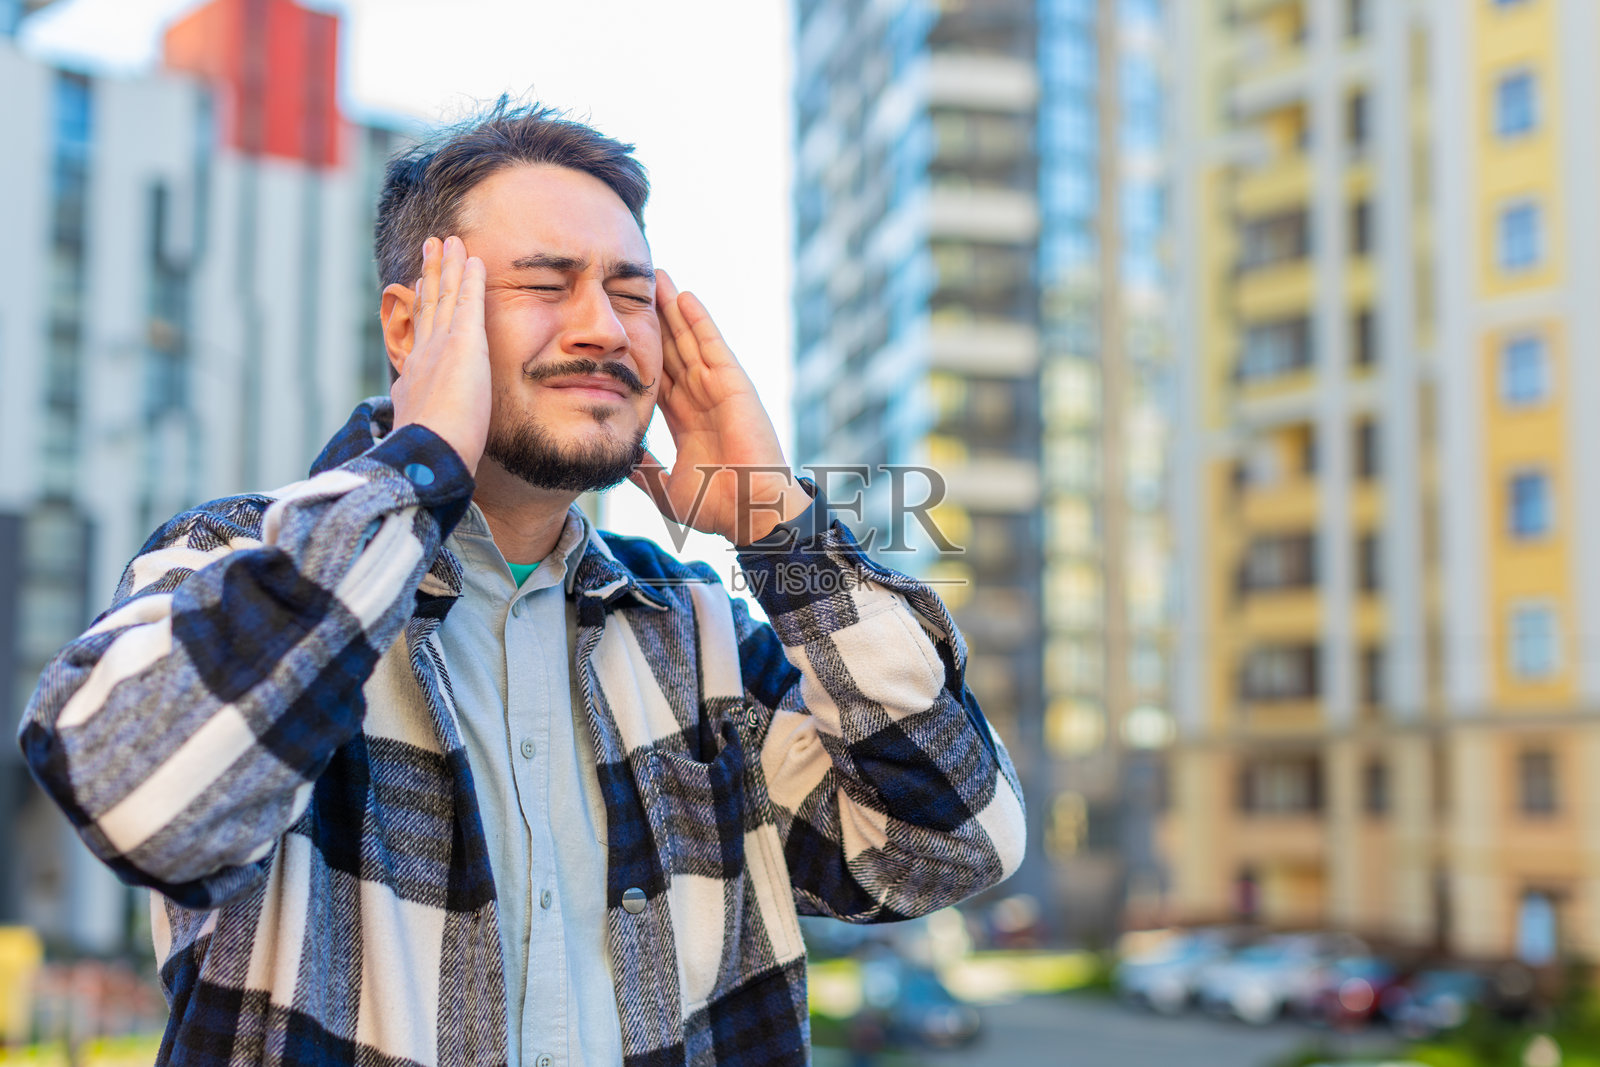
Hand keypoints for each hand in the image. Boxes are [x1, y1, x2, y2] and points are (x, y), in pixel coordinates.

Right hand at [389, 235, 490, 473]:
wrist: (431, 452)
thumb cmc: (431, 456)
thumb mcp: (423, 436)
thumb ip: (421, 428)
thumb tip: (413, 434)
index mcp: (414, 379)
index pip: (419, 336)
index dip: (420, 310)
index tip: (417, 290)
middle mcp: (422, 356)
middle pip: (427, 306)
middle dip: (428, 277)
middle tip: (429, 249)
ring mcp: (440, 346)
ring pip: (444, 295)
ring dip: (446, 266)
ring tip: (446, 241)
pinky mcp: (462, 342)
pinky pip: (468, 301)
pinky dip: (469, 278)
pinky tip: (474, 258)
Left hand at [631, 270, 812, 543]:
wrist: (752, 513)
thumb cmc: (718, 507)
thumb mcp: (665, 488)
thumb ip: (643, 470)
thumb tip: (616, 459)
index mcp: (686, 422)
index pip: (657, 378)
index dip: (639, 353)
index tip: (618, 330)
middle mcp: (702, 400)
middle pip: (671, 351)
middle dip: (655, 319)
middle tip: (634, 286)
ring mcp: (718, 390)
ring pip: (689, 341)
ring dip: (673, 309)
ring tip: (656, 277)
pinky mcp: (734, 385)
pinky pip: (713, 346)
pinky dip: (699, 321)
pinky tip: (684, 296)